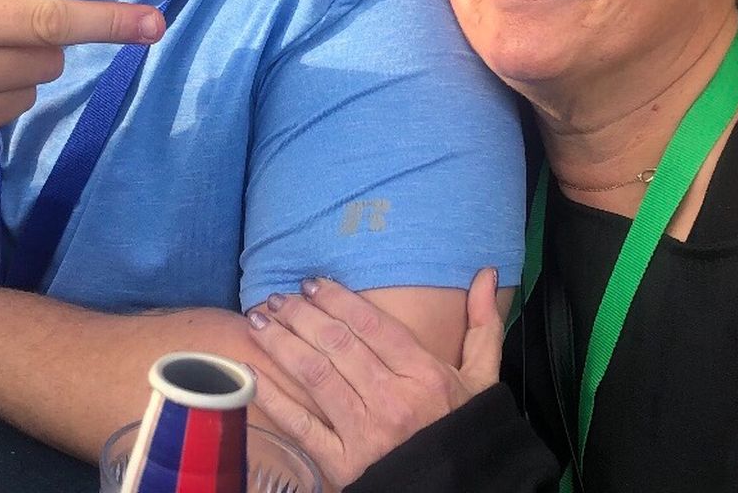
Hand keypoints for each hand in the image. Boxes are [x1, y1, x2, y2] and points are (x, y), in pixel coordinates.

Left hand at [246, 271, 502, 489]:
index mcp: (423, 374)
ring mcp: (364, 432)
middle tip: (278, 297)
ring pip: (315, 375)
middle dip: (301, 315)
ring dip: (282, 342)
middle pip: (337, 344)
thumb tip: (487, 272)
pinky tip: (250, 373)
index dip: (336, 298)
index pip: (370, 324)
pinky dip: (273, 398)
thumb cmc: (466, 433)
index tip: (312, 282)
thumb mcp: (482, 379)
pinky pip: (301, 425)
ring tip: (258, 319)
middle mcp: (391, 398)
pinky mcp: (342, 465)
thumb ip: (483, 325)